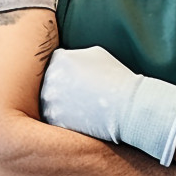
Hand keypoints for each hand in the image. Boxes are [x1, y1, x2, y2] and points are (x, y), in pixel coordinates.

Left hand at [40, 46, 175, 165]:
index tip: (75, 79)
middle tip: (76, 94)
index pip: (54, 64)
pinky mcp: (54, 121)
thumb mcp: (97, 54)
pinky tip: (78, 119)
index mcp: (60, 59)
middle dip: (59, 88)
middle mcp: (49, 79)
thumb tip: (68, 55)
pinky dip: (63, 120)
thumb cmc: (116, 78)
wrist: (126, 107)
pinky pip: (53, 119)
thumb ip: (77, 54)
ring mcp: (50, 100)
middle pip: (49, 83)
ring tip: (79, 107)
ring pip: (49, 102)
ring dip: (59, 104)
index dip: (65, 72)